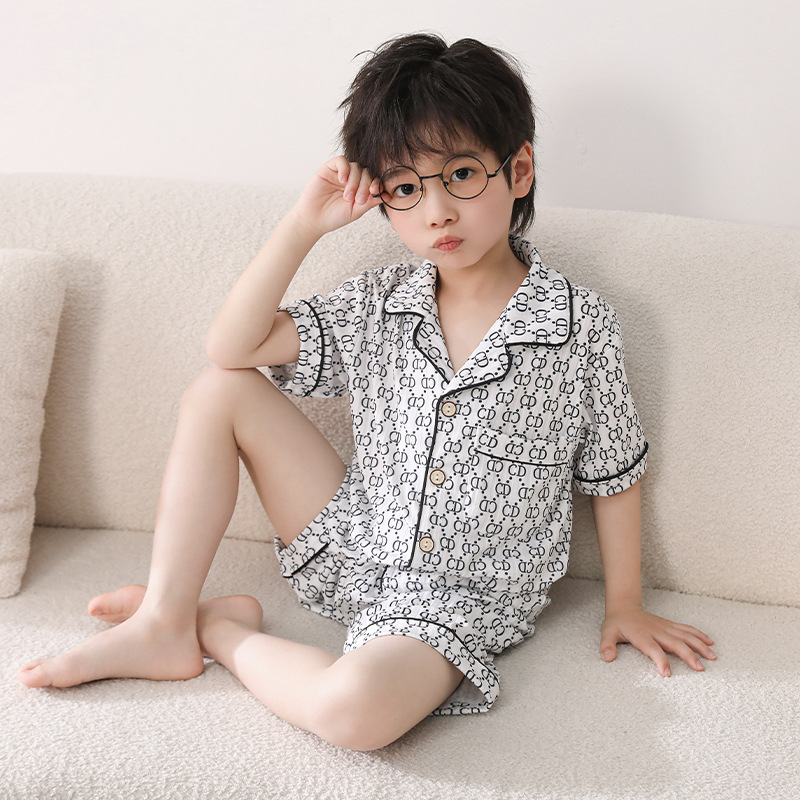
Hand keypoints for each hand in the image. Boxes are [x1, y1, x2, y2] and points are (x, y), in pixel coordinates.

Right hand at [292, 156, 381, 237]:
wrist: (314, 220)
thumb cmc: (334, 217)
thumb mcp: (356, 211)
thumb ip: (370, 202)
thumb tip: (388, 195)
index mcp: (360, 188)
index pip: (373, 180)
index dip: (377, 183)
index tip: (376, 191)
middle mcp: (351, 179)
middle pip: (366, 172)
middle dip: (365, 185)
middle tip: (359, 199)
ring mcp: (340, 173)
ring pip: (355, 167)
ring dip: (355, 181)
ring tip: (348, 197)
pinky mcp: (329, 169)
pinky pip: (341, 161)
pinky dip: (345, 169)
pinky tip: (342, 181)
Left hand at [600, 605, 715, 676]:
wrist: (624, 607)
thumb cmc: (617, 623)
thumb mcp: (607, 633)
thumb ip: (607, 645)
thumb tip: (607, 657)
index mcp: (641, 635)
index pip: (652, 649)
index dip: (660, 660)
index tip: (667, 673)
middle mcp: (656, 631)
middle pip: (675, 643)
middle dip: (688, 655)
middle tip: (700, 668)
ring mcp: (665, 627)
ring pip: (685, 635)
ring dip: (699, 646)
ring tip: (712, 657)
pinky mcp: (670, 625)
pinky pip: (687, 629)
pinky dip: (699, 635)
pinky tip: (710, 642)